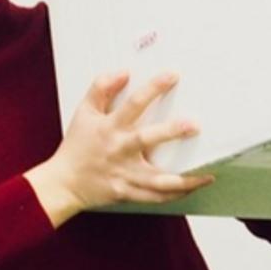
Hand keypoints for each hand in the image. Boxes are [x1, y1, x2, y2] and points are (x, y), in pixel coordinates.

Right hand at [24, 70, 212, 227]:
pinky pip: (154, 197)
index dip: (153, 88)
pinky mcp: (127, 192)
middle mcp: (119, 150)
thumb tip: (123, 72)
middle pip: (147, 139)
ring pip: (157, 180)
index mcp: (110, 127)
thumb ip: (101, 88)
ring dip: (184, 179)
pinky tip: (193, 186)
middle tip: (193, 125)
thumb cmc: (77, 145)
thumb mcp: (84, 112)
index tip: (173, 76)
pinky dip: (175, 194)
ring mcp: (124, 174)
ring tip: (207, 173)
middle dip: (170, 132)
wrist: (63, 183)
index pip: (133, 103)